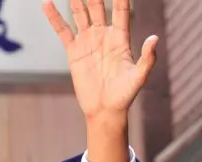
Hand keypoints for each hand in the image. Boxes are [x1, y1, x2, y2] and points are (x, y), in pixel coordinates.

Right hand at [43, 0, 156, 125]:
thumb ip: (147, 58)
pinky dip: (54, 17)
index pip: (121, 11)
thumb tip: (155, 38)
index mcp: (121, 39)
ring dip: (75, 0)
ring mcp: (88, 41)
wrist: (105, 110)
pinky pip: (62, 30)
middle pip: (98, 7)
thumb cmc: (125, 95)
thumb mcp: (139, 76)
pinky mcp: (74, 51)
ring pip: (80, 14)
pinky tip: (47, 3)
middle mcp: (104, 36)